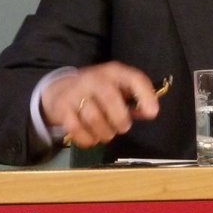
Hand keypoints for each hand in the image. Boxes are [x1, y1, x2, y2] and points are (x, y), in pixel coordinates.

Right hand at [40, 61, 162, 148]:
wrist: (59, 89)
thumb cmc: (96, 91)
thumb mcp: (115, 87)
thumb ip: (133, 99)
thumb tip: (151, 112)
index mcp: (113, 72)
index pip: (133, 78)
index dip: (145, 95)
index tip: (152, 113)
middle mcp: (94, 79)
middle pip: (111, 100)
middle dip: (120, 120)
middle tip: (122, 127)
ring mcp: (76, 92)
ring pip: (94, 118)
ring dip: (105, 133)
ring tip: (106, 133)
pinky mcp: (62, 108)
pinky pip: (77, 129)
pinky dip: (88, 140)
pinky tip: (92, 137)